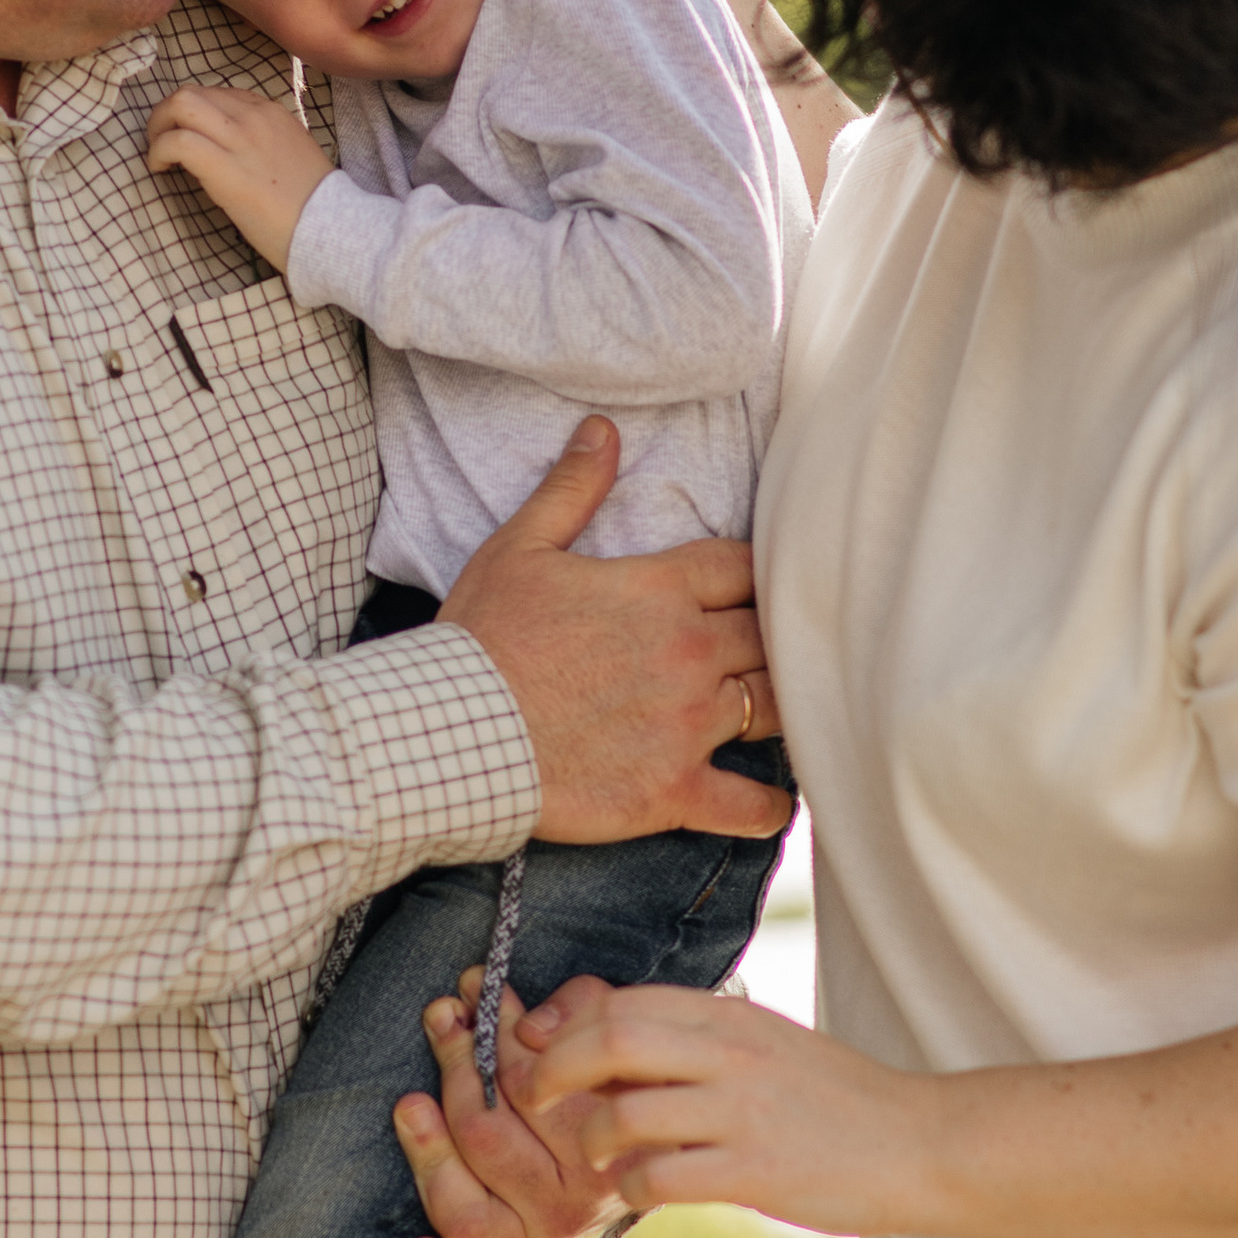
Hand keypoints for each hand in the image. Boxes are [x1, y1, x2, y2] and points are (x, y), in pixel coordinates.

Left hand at [148, 84, 333, 275]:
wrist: (330, 228)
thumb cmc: (313, 203)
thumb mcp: (292, 153)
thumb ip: (263, 140)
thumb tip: (230, 150)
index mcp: (270, 111)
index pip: (217, 93)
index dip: (194, 114)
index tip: (188, 136)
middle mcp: (253, 116)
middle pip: (191, 93)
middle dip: (165, 115)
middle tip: (161, 142)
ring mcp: (240, 139)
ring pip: (180, 106)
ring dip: (157, 128)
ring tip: (158, 155)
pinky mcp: (225, 168)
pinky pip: (178, 142)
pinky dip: (158, 151)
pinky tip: (160, 170)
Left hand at [395, 969, 630, 1237]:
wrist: (651, 1145)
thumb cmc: (618, 1072)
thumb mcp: (613, 1027)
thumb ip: (577, 1013)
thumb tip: (522, 1024)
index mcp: (602, 1148)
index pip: (531, 1088)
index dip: (495, 1032)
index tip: (473, 990)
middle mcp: (572, 1205)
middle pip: (487, 1138)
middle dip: (457, 1068)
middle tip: (444, 1018)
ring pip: (466, 1210)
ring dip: (429, 1153)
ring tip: (410, 1104)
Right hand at [436, 417, 787, 845]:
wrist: (451, 731)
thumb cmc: (481, 638)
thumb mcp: (518, 547)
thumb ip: (571, 488)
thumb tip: (602, 428)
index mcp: (661, 589)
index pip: (746, 567)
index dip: (754, 575)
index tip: (750, 589)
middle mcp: (690, 652)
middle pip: (772, 635)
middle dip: (773, 639)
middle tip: (771, 650)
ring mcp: (687, 725)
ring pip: (776, 710)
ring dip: (783, 708)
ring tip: (785, 712)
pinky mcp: (674, 790)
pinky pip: (749, 807)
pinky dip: (768, 808)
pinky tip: (774, 805)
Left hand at [517, 979, 899, 1229]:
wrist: (919, 1142)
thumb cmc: (831, 1098)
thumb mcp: (762, 1045)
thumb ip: (693, 1040)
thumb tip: (605, 1041)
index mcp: (729, 1015)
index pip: (621, 1001)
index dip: (562, 1026)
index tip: (535, 1052)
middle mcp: (731, 1052)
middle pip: (611, 1039)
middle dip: (553, 1071)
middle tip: (534, 1100)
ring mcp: (744, 1111)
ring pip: (627, 1111)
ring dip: (592, 1137)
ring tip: (599, 1154)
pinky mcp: (757, 1170)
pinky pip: (663, 1176)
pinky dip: (633, 1186)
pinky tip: (641, 1190)